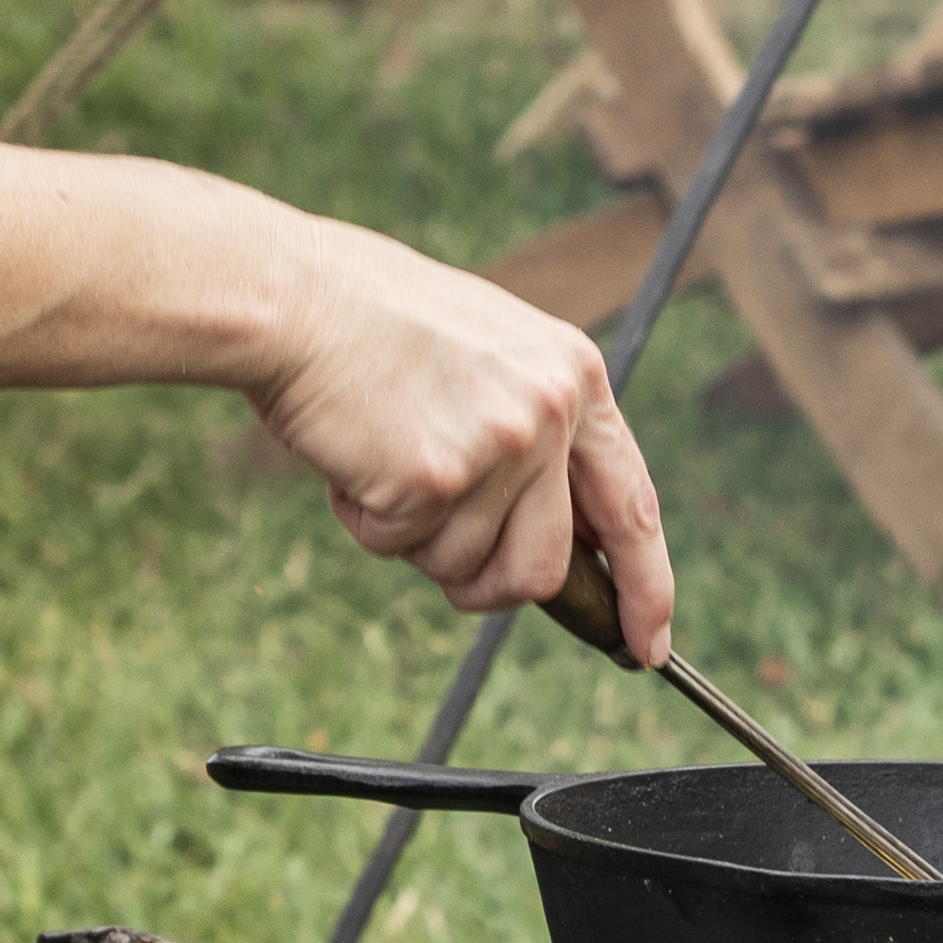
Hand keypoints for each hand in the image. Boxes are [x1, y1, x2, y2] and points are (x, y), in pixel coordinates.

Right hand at [246, 229, 673, 654]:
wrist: (294, 297)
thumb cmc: (376, 324)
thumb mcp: (492, 358)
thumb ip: (538, 435)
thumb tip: (561, 540)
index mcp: (576, 377)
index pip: (632, 505)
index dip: (647, 586)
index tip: (648, 644)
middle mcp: (552, 412)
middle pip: (542, 568)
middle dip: (488, 585)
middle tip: (441, 557)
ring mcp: (499, 446)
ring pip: (464, 567)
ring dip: (413, 539)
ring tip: (383, 461)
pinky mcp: (435, 478)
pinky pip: (398, 547)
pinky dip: (365, 519)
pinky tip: (353, 455)